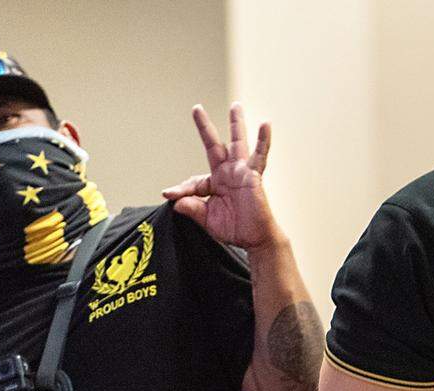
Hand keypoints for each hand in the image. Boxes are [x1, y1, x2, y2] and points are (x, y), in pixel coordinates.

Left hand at [162, 103, 282, 253]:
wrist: (254, 239)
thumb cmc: (234, 229)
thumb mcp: (207, 219)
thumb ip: (192, 208)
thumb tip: (175, 201)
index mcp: (215, 183)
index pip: (194, 181)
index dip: (180, 188)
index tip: (168, 194)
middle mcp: (228, 173)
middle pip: (214, 146)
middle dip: (205, 128)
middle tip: (197, 108)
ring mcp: (241, 172)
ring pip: (238, 143)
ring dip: (236, 124)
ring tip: (236, 106)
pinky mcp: (254, 176)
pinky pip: (259, 156)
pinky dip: (263, 141)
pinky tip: (265, 125)